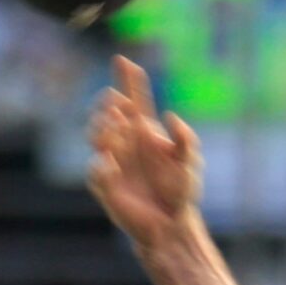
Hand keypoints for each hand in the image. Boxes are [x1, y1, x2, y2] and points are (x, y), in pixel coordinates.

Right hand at [89, 57, 202, 254]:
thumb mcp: (189, 163)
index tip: (123, 60)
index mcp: (145, 132)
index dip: (128, 80)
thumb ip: (185, 139)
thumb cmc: (181, 193)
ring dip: (102, 128)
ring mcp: (114, 161)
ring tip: (115, 127)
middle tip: (118, 105)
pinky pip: (96, 170)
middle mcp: (126, 142)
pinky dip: (102, 165)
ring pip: (96, 134)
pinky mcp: (106, 184)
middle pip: (109, 112)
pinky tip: (112, 165)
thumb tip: (170, 115)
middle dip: (109, 104)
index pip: (134, 100)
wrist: (170, 224)